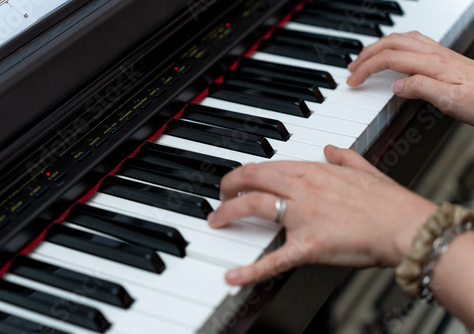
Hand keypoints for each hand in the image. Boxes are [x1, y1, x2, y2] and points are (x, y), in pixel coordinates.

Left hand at [208, 145, 437, 285]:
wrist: (406, 226)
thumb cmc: (389, 201)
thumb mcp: (365, 169)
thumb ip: (344, 155)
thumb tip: (331, 148)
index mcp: (314, 170)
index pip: (268, 166)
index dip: (248, 173)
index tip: (240, 180)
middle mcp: (303, 188)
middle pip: (252, 178)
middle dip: (228, 186)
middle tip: (220, 196)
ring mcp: (303, 215)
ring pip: (254, 206)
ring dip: (228, 212)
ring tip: (217, 221)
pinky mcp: (309, 245)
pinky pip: (274, 257)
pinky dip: (251, 268)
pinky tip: (232, 276)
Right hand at [347, 31, 473, 125]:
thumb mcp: (451, 101)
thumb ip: (421, 89)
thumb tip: (395, 85)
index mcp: (431, 64)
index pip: (389, 59)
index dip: (367, 68)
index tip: (353, 81)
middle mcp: (434, 54)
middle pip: (391, 44)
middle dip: (366, 55)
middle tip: (351, 69)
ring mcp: (439, 53)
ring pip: (400, 39)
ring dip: (378, 47)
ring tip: (364, 58)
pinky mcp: (443, 57)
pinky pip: (412, 42)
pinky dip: (393, 45)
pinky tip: (393, 54)